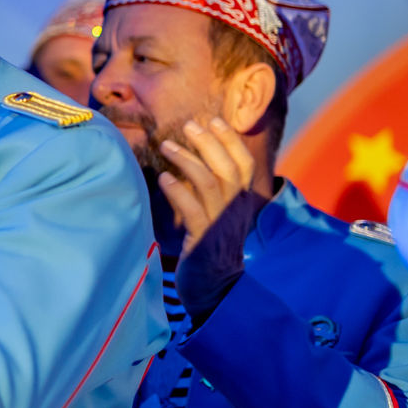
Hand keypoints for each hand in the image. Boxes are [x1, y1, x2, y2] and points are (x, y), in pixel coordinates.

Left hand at [158, 117, 261, 323]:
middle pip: (228, 168)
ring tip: (167, 145)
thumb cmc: (213, 248)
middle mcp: (235, 209)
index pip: (244, 164)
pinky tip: (163, 178)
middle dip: (209, 142)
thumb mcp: (220, 216)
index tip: (214, 119)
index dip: (231, 140)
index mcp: (242, 202)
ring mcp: (220, 224)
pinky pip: (192, 210)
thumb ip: (215, 191)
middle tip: (188, 124)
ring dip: (188, 161)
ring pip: (210, 184)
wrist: (217, 288)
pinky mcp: (203, 240)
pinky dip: (178, 191)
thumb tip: (198, 161)